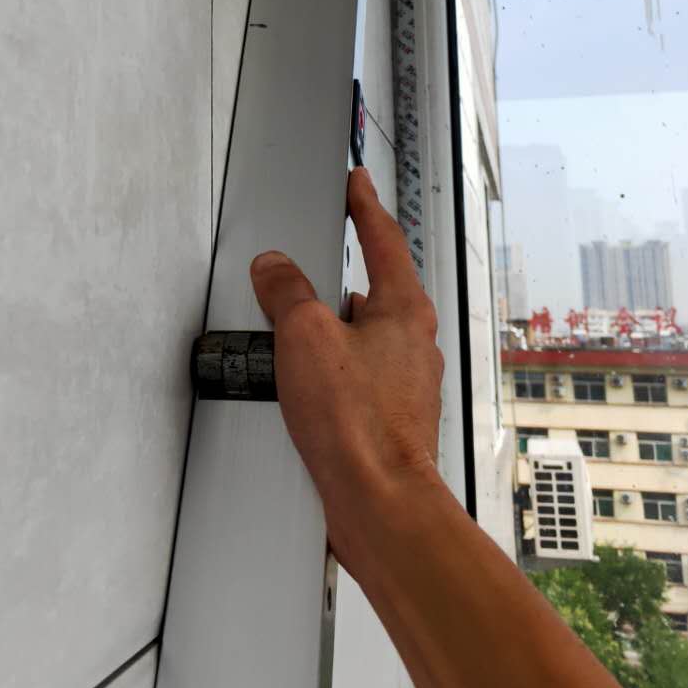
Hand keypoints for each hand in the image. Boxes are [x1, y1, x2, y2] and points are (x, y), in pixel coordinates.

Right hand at [250, 167, 443, 576]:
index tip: (356, 183)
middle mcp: (412, 344)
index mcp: (405, 310)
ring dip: (322, 340)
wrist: (379, 504)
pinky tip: (296, 394)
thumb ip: (287, 293)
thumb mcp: (305, 337)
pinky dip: (322, 377)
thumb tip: (274, 269)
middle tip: (295, 280)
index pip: (383, 240)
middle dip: (328, 286)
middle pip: (366, 292)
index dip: (364, 205)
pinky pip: (349, 379)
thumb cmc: (357, 425)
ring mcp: (402, 383)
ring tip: (285, 351)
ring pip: (354, 340)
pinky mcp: (386, 419)